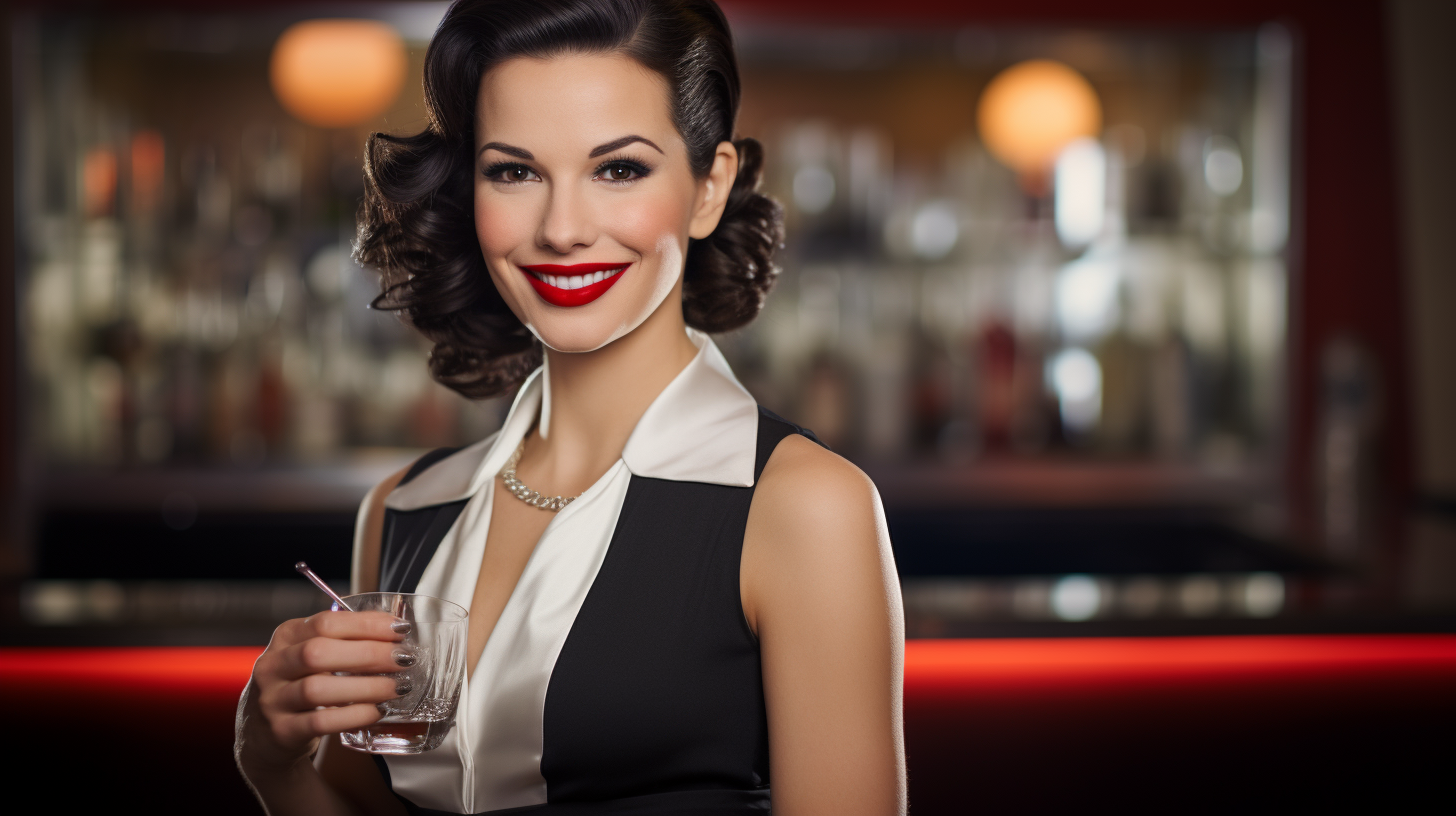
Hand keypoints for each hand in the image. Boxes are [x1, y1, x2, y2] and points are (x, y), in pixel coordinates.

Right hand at [237, 611, 409, 772]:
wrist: (263, 734)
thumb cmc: (299, 685)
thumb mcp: (310, 655)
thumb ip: (343, 641)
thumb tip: (396, 633)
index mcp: (286, 636)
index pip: (325, 622)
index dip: (366, 624)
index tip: (399, 629)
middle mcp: (273, 665)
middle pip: (318, 652)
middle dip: (368, 654)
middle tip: (403, 659)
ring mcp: (272, 700)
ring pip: (316, 688)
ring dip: (365, 687)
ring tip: (396, 688)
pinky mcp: (281, 731)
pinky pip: (319, 722)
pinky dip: (353, 716)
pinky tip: (376, 712)